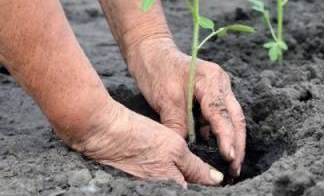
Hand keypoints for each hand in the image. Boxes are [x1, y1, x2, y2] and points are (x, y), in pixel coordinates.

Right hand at [66, 100, 223, 187]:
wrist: (105, 133)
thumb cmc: (141, 138)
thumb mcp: (175, 149)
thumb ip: (197, 168)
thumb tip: (217, 180)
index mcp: (172, 188)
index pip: (198, 192)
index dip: (209, 186)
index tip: (219, 177)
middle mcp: (159, 192)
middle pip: (186, 189)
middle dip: (197, 182)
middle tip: (207, 171)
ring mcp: (148, 188)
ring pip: (175, 185)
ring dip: (184, 179)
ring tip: (191, 166)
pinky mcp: (139, 183)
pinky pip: (161, 183)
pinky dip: (169, 175)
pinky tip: (170, 165)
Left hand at [127, 38, 245, 177]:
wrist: (151, 52)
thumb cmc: (157, 71)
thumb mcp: (165, 100)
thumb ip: (178, 125)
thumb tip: (185, 151)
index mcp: (211, 79)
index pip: (222, 113)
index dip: (227, 137)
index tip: (229, 157)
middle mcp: (221, 83)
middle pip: (236, 117)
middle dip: (237, 144)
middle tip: (235, 168)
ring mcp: (220, 88)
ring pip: (232, 118)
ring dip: (232, 140)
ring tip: (231, 164)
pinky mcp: (213, 94)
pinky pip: (220, 116)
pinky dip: (219, 133)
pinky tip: (216, 149)